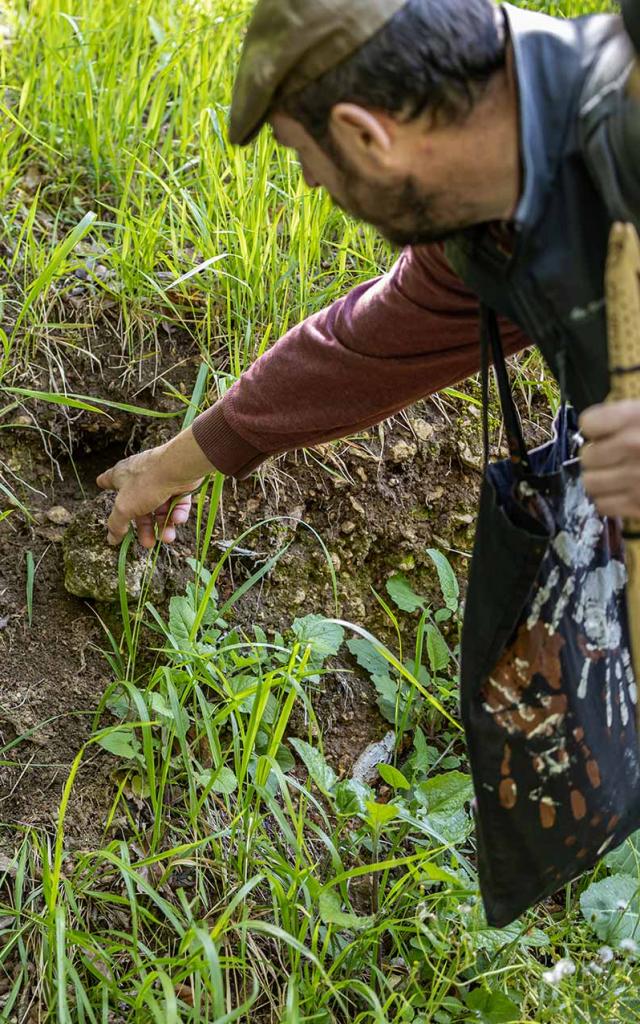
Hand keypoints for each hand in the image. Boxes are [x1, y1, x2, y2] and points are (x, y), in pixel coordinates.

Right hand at [96, 427, 214, 546]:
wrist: (178, 468)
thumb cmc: (146, 483)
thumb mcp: (125, 507)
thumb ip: (116, 524)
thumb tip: (111, 539)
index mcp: (122, 476)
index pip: (109, 480)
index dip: (105, 483)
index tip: (101, 484)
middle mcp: (141, 477)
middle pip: (139, 507)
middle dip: (145, 528)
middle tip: (148, 544)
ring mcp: (161, 480)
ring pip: (160, 508)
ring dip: (164, 525)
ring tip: (167, 538)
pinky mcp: (180, 484)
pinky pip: (177, 503)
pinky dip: (177, 513)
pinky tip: (178, 519)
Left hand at [580, 400, 639, 518]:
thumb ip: (623, 418)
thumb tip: (593, 428)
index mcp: (636, 417)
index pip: (588, 423)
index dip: (596, 428)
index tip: (606, 431)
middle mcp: (633, 446)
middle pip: (586, 456)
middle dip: (599, 457)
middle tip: (616, 457)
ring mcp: (636, 479)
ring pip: (590, 483)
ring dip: (601, 480)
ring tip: (619, 475)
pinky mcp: (639, 506)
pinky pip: (603, 506)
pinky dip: (611, 501)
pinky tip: (626, 492)